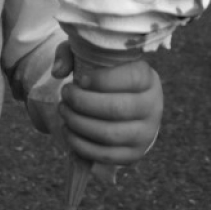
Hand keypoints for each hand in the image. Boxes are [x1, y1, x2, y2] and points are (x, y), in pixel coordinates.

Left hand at [52, 41, 162, 166]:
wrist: (128, 106)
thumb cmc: (106, 77)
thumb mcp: (91, 57)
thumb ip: (70, 54)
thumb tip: (57, 71)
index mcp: (148, 79)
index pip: (131, 78)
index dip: (101, 79)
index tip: (79, 79)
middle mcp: (152, 107)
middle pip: (116, 109)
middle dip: (82, 102)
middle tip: (65, 94)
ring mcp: (146, 134)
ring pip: (109, 134)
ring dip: (78, 123)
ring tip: (63, 111)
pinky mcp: (134, 154)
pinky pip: (105, 155)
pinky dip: (81, 145)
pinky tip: (69, 131)